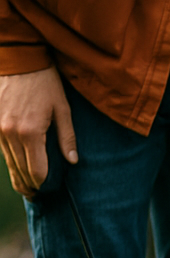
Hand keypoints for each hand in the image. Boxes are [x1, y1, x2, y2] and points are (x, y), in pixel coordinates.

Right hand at [0, 66, 75, 196]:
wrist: (17, 57)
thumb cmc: (44, 82)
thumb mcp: (63, 109)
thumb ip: (67, 137)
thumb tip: (73, 161)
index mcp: (30, 133)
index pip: (37, 171)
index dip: (44, 184)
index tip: (49, 191)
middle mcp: (10, 133)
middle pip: (20, 170)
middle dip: (30, 185)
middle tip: (37, 197)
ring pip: (8, 161)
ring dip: (18, 176)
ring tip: (27, 189)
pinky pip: (2, 149)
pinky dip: (10, 160)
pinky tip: (17, 168)